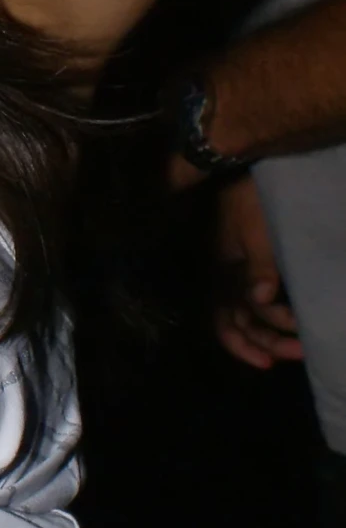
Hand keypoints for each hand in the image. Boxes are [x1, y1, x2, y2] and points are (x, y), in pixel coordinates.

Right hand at [213, 171, 302, 370]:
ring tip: (305, 342)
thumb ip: (259, 268)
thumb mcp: (257, 233)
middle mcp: (228, 278)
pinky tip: (300, 314)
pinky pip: (265, 293)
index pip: (225, 323)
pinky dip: (282, 309)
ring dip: (279, 329)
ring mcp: (242, 269)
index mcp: (221, 275)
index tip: (271, 362)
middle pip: (243, 324)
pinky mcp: (258, 259)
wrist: (243, 165)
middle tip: (302, 352)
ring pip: (256, 312)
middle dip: (270, 342)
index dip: (244, 346)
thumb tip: (262, 300)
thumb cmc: (250, 199)